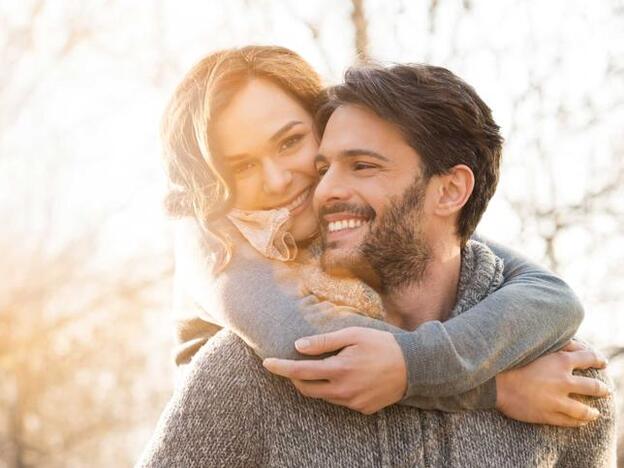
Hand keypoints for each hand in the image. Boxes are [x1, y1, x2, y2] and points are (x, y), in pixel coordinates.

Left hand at [262, 327, 406, 414]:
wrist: (414, 366)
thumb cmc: (382, 345)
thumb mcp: (353, 335)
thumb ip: (324, 342)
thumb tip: (298, 346)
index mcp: (339, 370)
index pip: (300, 371)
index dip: (281, 367)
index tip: (267, 363)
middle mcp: (343, 391)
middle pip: (306, 388)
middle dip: (294, 377)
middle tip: (292, 364)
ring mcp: (353, 403)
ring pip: (323, 395)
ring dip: (316, 383)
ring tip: (324, 366)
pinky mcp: (362, 409)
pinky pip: (339, 400)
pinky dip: (334, 389)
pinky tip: (347, 376)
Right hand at [495, 340, 609, 426]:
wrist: (494, 383)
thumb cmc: (512, 361)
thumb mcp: (536, 347)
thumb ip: (557, 345)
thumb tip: (577, 346)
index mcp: (560, 361)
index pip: (589, 358)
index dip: (598, 360)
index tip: (602, 362)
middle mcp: (563, 381)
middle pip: (593, 387)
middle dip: (602, 389)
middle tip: (605, 390)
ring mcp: (556, 400)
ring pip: (584, 410)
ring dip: (592, 412)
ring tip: (595, 413)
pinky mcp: (548, 415)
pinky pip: (569, 422)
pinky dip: (578, 422)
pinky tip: (580, 422)